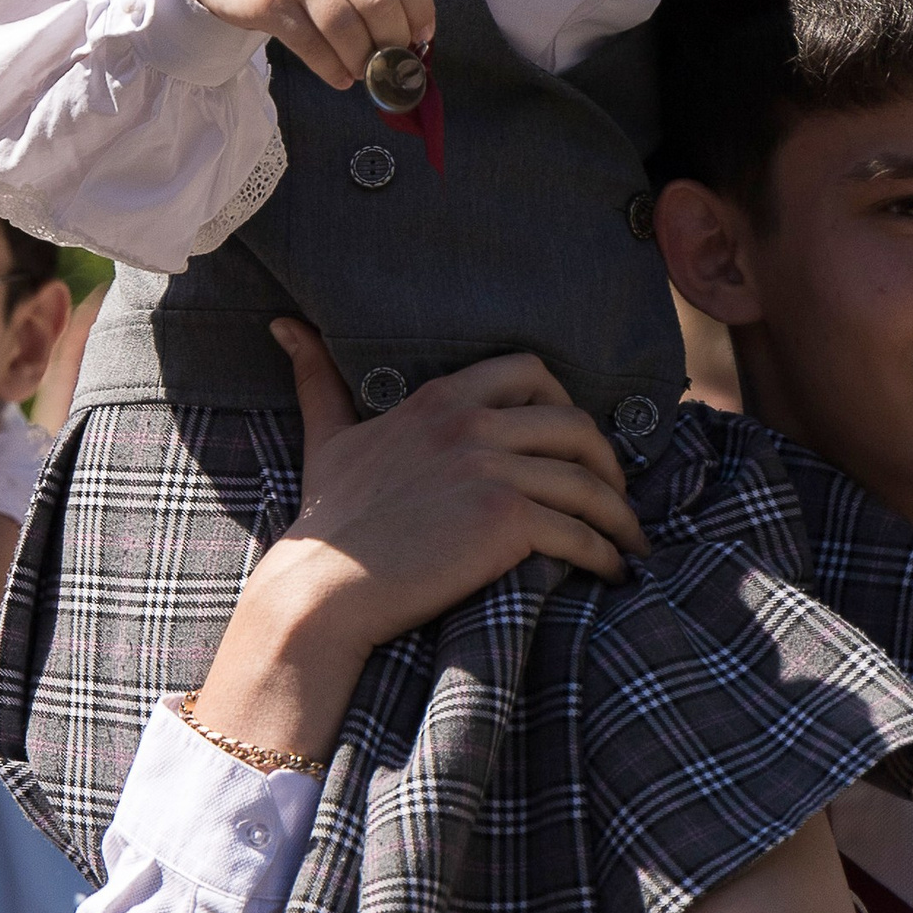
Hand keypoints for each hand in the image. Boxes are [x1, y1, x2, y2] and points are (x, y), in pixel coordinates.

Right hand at [171, 0, 435, 91]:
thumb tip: (408, 32)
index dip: (420, 8)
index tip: (422, 36)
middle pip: (379, 2)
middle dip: (394, 42)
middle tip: (395, 63)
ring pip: (347, 28)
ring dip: (364, 61)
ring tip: (367, 74)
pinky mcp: (271, 2)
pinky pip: (313, 46)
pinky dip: (333, 70)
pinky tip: (340, 78)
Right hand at [190, 327, 644, 757]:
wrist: (323, 589)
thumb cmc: (328, 520)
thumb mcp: (326, 437)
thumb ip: (316, 377)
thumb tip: (284, 323)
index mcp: (438, 398)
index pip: (529, 370)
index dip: (564, 399)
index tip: (574, 440)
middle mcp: (469, 424)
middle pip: (574, 425)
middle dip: (607, 461)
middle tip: (614, 495)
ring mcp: (490, 470)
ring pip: (587, 483)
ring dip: (619, 516)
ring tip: (627, 543)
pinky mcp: (506, 521)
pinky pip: (581, 532)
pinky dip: (607, 554)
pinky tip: (611, 572)